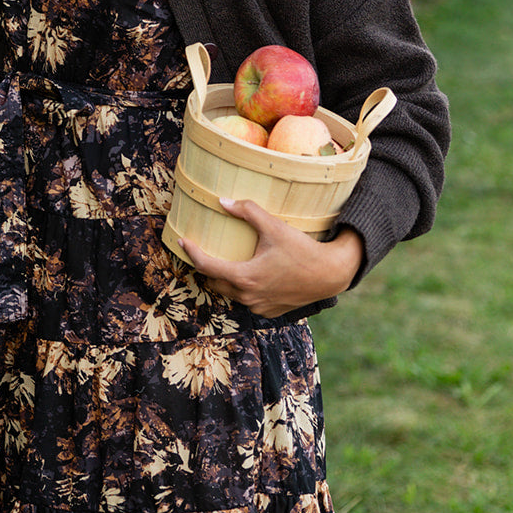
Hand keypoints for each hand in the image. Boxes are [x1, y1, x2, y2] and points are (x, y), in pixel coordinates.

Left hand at [179, 199, 364, 317]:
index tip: (182, 241)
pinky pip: (247, 301)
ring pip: (230, 294)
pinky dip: (242, 288)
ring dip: (223, 279)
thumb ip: (248, 212)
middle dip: (205, 267)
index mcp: (245, 277)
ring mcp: (259, 307)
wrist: (330, 275)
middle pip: (214, 283)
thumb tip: (223, 201)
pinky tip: (247, 275)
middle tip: (200, 250)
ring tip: (222, 261)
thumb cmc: (303, 249)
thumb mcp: (274, 227)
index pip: (207, 266)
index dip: (191, 253)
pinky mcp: (270, 311)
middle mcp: (249, 297)